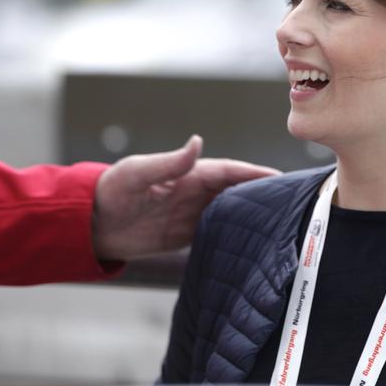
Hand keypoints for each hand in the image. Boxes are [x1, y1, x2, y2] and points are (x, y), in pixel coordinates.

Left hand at [91, 136, 279, 260]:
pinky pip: (217, 232)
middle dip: (264, 193)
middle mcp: (196, 192)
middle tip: (294, 201)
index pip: (231, 171)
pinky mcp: (185, 234)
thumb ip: (169, 161)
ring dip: (253, 215)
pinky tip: (252, 243)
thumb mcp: (138, 173)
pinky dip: (235, 235)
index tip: (284, 178)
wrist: (91, 224)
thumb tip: (198, 142)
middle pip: (238, 191)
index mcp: (189, 174)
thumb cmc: (111, 192)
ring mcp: (192, 213)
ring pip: (231, 212)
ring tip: (282, 223)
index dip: (257, 173)